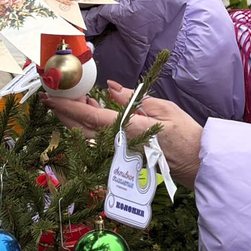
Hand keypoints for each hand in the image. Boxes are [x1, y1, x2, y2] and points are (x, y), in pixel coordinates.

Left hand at [42, 80, 202, 188]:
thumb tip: (112, 87)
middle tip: (56, 96)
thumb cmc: (186, 135)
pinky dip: (92, 127)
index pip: (92, 118)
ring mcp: (122, 152)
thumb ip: (135, 99)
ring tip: (78, 100)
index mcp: (131, 129)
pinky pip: (101, 141)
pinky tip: (93, 114)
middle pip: (84, 129)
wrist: (198, 164)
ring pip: (90, 136)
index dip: (69, 108)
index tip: (51, 98)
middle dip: (66, 113)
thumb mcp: (164, 109)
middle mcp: (121, 143)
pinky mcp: (125, 156)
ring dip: (78, 119)